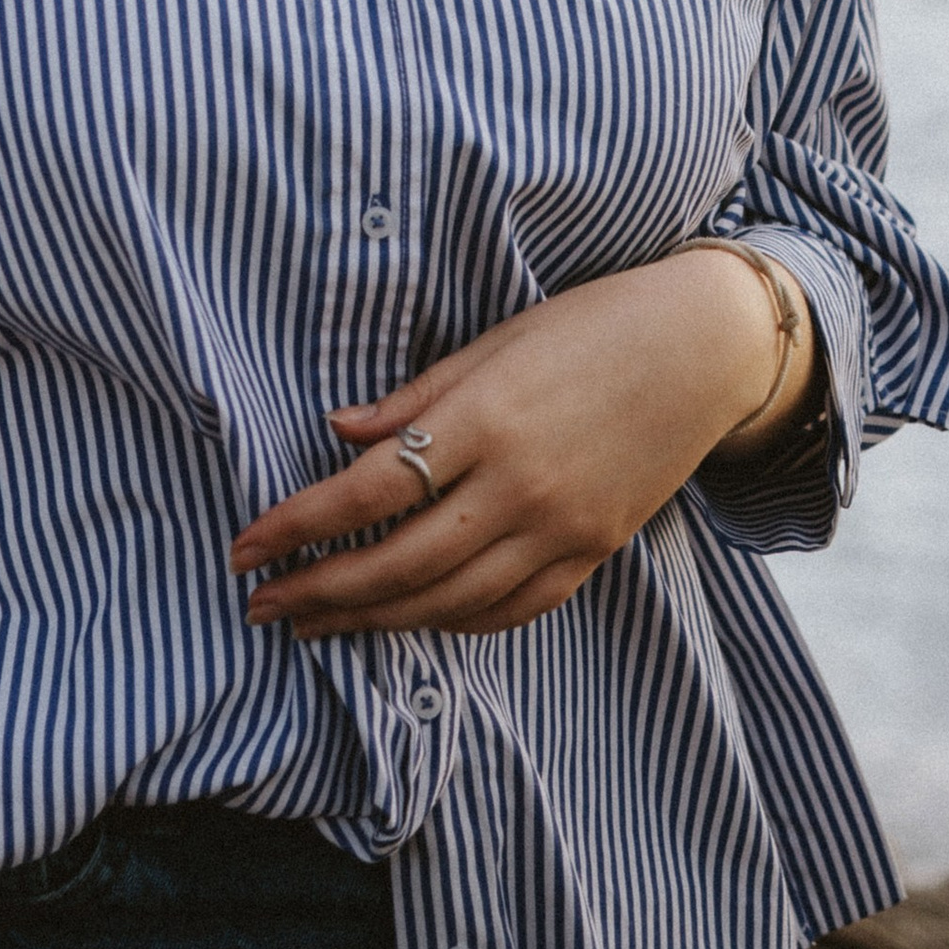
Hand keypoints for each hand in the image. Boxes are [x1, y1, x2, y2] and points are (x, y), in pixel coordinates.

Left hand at [231, 254, 800, 641]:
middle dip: (319, 591)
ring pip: (449, 601)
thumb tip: (337, 431)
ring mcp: (562, 528)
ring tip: (315, 622)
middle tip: (262, 606)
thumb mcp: (495, 342)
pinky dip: (452, 622)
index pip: (367, 491)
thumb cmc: (590, 326)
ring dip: (372, 620)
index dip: (297, 525)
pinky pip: (511, 609)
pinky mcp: (594, 552)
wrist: (704, 350)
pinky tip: (409, 619)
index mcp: (485, 420)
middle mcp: (521, 486)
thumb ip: (416, 398)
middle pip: (399, 563)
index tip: (243, 548)